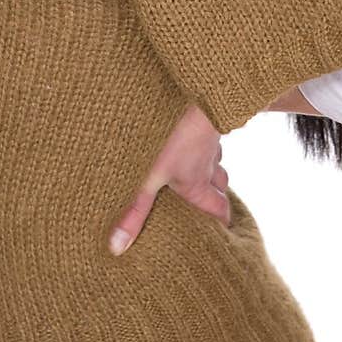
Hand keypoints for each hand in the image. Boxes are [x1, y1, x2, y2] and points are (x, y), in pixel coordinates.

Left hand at [108, 104, 230, 255]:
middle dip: (218, 193)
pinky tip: (191, 130)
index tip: (225, 230)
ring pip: (215, 155)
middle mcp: (207, 162)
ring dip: (210, 163)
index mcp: (196, 183)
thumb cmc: (169, 138)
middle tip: (215, 202)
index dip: (222, 221)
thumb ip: (133, 211)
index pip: (218, 209)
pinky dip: (202, 136)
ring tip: (200, 167)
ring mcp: (208, 137)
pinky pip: (208, 130)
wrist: (191, 93)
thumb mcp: (146, 179)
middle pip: (221, 183)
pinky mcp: (205, 114)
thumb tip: (117, 248)